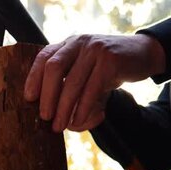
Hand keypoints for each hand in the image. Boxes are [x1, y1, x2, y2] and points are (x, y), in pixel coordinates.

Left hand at [24, 34, 164, 131]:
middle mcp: (79, 43)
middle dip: (47, 96)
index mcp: (69, 44)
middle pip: (54, 69)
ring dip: (64, 109)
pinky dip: (83, 109)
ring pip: (73, 83)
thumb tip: (52, 117)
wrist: (142, 55)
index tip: (28, 99)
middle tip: (45, 118)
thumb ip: (69, 86)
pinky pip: (92, 89)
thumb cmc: (107, 69)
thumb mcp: (86, 71)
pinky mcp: (111, 61)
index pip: (44, 58)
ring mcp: (95, 50)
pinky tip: (78, 121)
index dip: (33, 78)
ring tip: (60, 126)